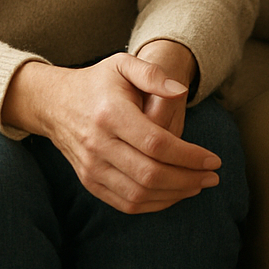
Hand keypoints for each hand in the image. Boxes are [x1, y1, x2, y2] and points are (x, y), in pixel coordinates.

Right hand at [1, 55, 219, 213]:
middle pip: (150, 173)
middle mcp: (98, 145)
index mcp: (110, 114)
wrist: (55, 104)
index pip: (156, 143)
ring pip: (139, 194)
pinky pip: (125, 203)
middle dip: (188, 179)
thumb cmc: (97, 82)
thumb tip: (180, 90)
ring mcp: (91, 167)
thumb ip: (152, 73)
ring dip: (174, 195)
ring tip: (198, 185)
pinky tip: (174, 194)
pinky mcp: (89, 182)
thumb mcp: (122, 64)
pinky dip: (154, 204)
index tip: (213, 159)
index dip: (188, 155)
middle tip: (212, 176)